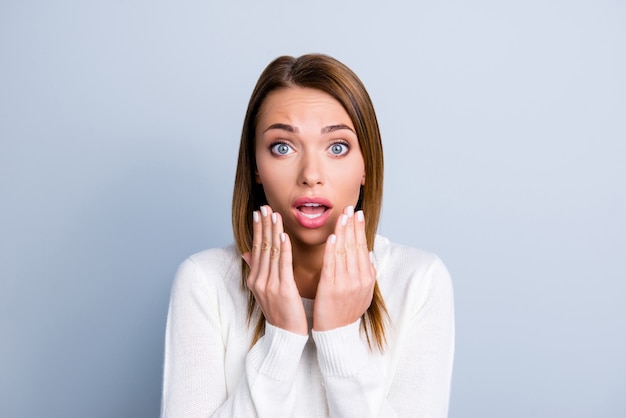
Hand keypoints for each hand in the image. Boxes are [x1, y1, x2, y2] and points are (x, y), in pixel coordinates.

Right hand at [242, 205, 307, 335]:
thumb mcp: (264, 290)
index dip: (258, 229)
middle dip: (264, 225)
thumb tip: (246, 252)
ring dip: (273, 231)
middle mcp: (258, 280)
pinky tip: (284, 236)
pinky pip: (283, 265)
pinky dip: (283, 249)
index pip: (256, 248)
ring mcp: (269, 285)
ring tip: (274, 214)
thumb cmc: (280, 312)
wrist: (286, 336)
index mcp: (254, 279)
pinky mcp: (283, 290)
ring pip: (271, 253)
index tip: (259, 212)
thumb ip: (257, 270)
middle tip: (265, 206)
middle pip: (261, 247)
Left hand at [313, 206, 375, 330]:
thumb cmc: (346, 311)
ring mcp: (345, 284)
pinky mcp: (331, 289)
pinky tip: (332, 237)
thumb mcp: (362, 292)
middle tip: (350, 207)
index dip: (359, 229)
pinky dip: (332, 250)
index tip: (357, 214)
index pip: (363, 247)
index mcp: (367, 278)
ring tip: (342, 216)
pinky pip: (332, 266)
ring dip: (343, 232)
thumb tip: (367, 252)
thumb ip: (365, 272)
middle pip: (355, 246)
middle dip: (352, 225)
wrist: (337, 334)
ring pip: (344, 252)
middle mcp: (359, 279)